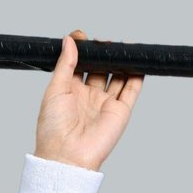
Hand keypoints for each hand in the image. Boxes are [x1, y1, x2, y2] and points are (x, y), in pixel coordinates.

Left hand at [34, 29, 143, 170]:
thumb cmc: (53, 127)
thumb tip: (70, 40)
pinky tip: (138, 62)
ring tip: (123, 47)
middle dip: (104, 54)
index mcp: (69, 90)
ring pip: (118, 76)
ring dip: (122, 62)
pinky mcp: (120, 111)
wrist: (66, 155)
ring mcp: (105, 103)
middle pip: (101, 68)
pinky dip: (137, 76)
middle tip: (106, 42)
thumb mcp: (55, 89)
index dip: (82, 50)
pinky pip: (132, 90)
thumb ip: (65, 64)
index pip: (79, 64)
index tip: (82, 36)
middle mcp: (88, 95)